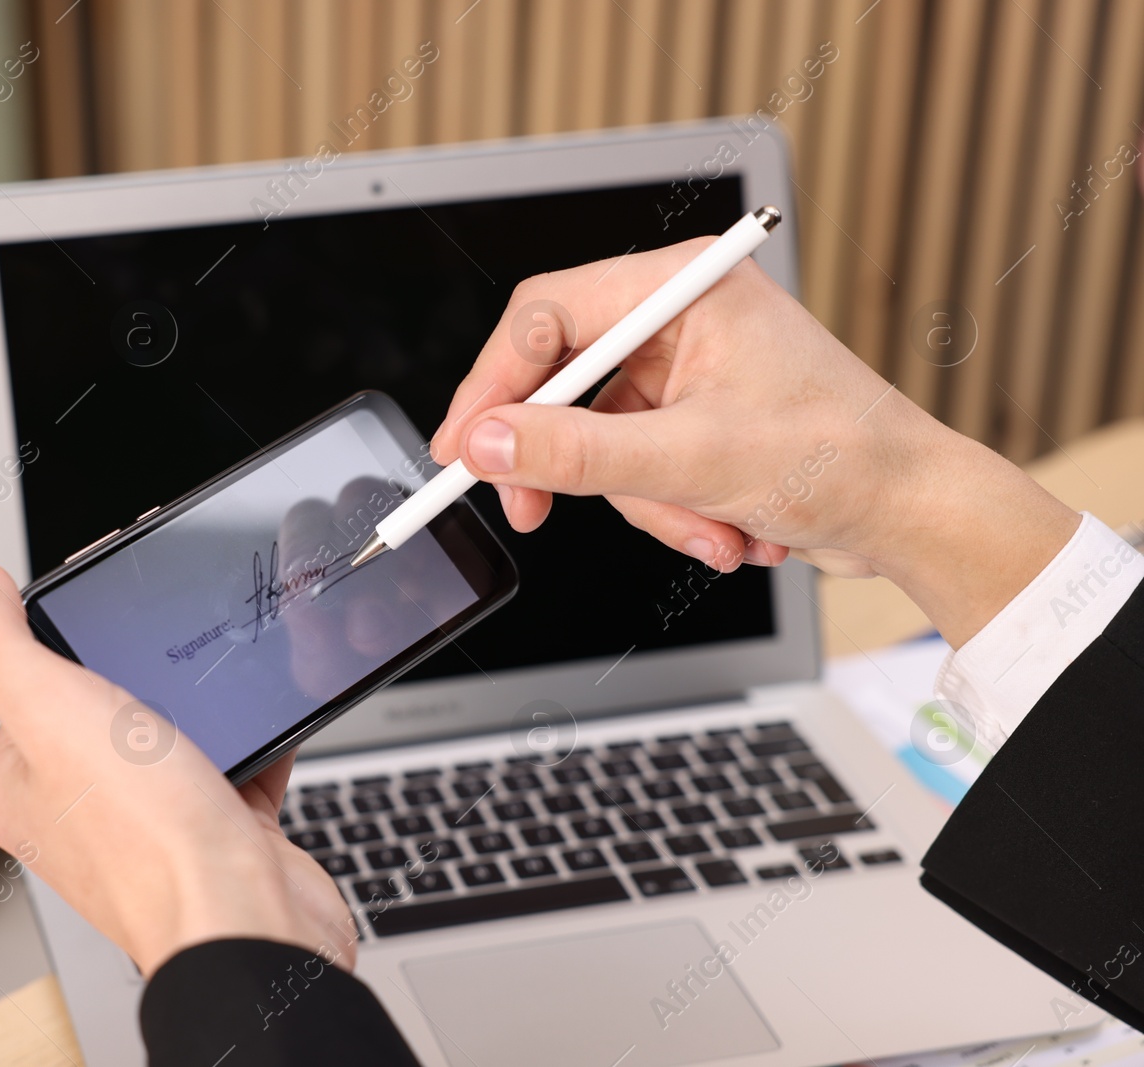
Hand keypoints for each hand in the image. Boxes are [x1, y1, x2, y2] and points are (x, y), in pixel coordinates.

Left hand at [0, 564, 354, 977]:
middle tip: (162, 645)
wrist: (246, 918)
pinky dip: (251, 739)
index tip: (92, 610)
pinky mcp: (215, 830)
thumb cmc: (148, 839)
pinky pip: (232, 763)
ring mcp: (148, 824)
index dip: (56, 642)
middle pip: (101, 704)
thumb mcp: (48, 710)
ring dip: (199, 702)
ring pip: (171, 732)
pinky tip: (262, 723)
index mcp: (20, 788)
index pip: (21, 688)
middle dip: (138, 671)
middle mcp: (77, 812)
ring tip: (214, 684)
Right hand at [429, 240, 1077, 646]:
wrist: (914, 513)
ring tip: (710, 530)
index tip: (462, 450)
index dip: (492, 384)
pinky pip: (634, 470)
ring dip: (647, 504)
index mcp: (681, 288)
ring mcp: (685, 373)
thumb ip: (576, 450)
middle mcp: (678, 318)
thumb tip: (485, 442)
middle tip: (533, 513)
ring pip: (597, 442)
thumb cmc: (839, 458)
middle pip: (563, 383)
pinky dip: (671, 511)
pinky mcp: (692, 421)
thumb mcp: (691, 458)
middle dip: (572, 463)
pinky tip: (727, 531)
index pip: (546, 316)